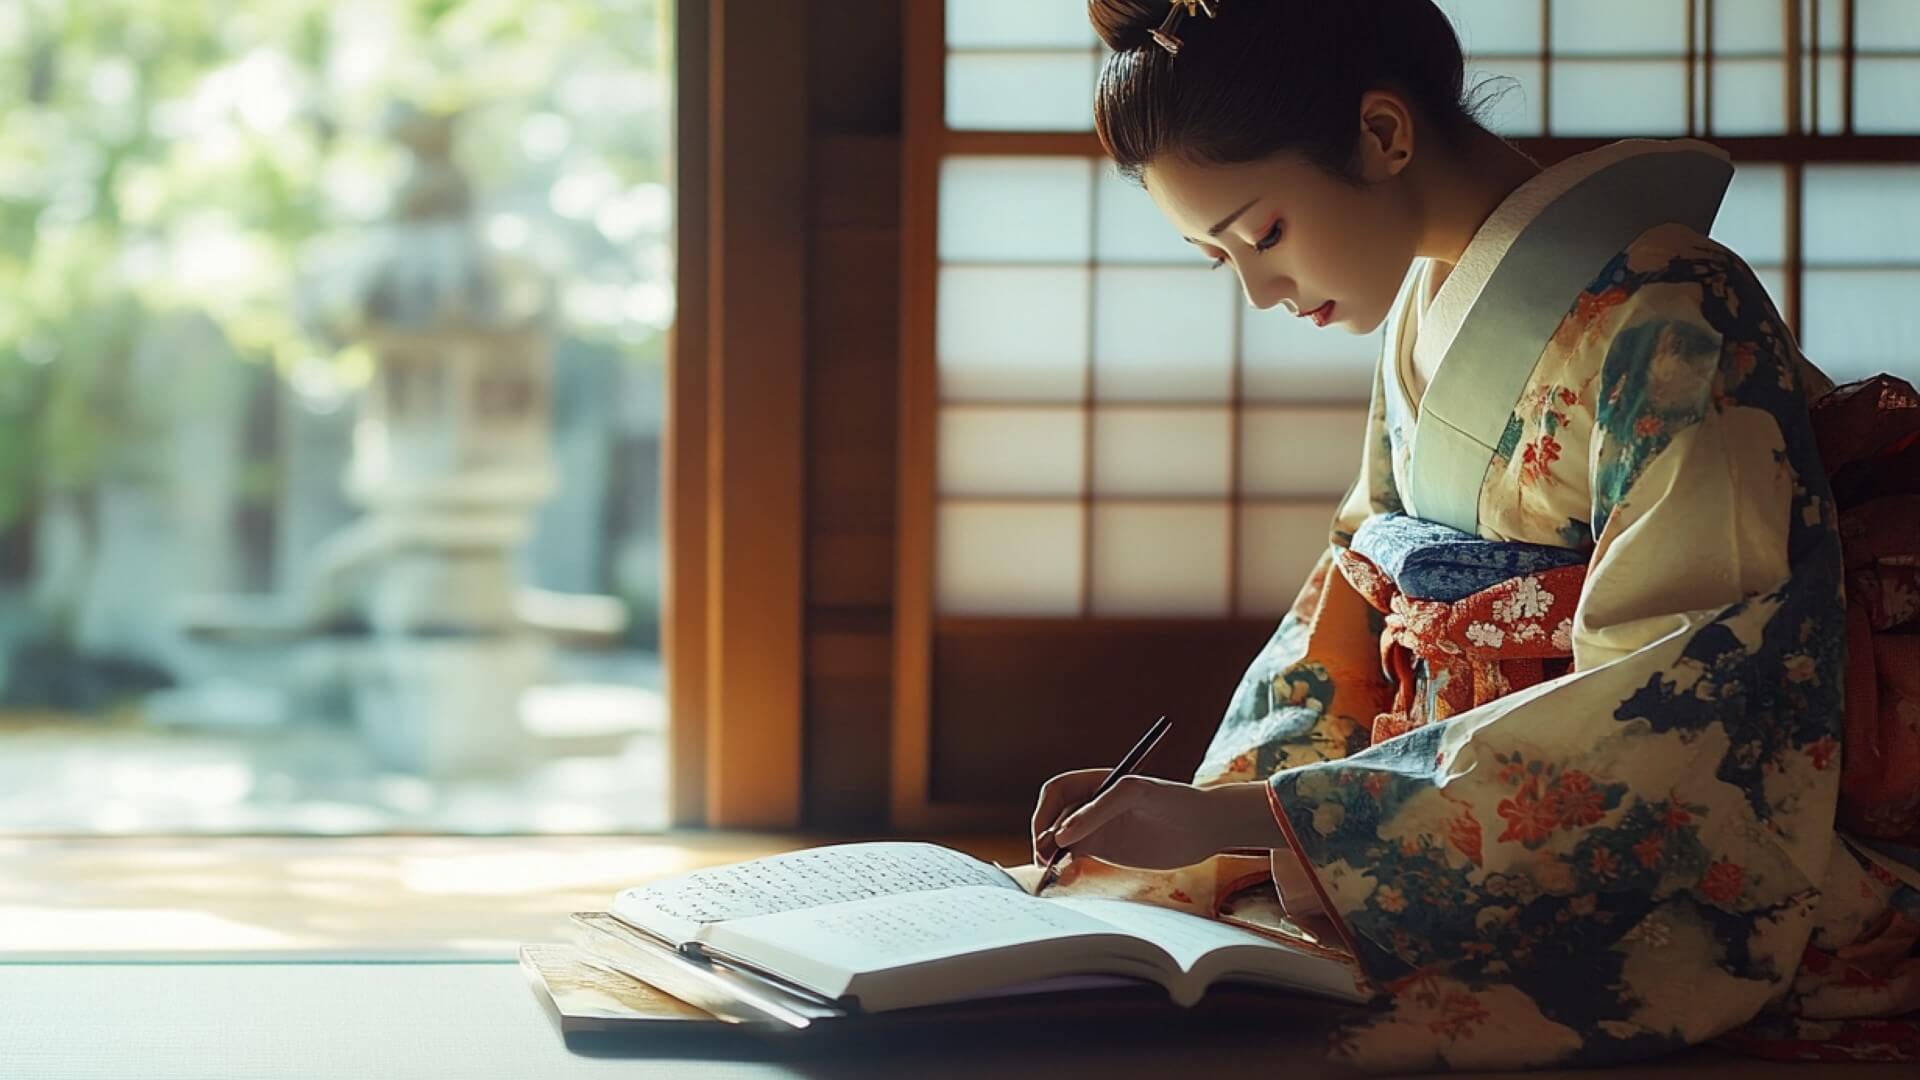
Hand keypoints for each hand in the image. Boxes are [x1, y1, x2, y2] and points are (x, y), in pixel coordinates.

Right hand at [1031, 773, 1283, 871]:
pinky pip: (1074, 858)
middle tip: (1047, 860)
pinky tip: (1063, 879)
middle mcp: (1092, 804)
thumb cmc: (1175, 800)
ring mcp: (1097, 828)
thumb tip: (1060, 837)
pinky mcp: (1105, 850)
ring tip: (1052, 873)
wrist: (1205, 827)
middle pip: (1053, 818)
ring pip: (1060, 841)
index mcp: (1096, 782)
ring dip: (1050, 856)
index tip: (1050, 835)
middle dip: (1044, 837)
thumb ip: (1097, 812)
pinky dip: (1063, 868)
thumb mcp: (1135, 795)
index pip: (1057, 792)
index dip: (1046, 812)